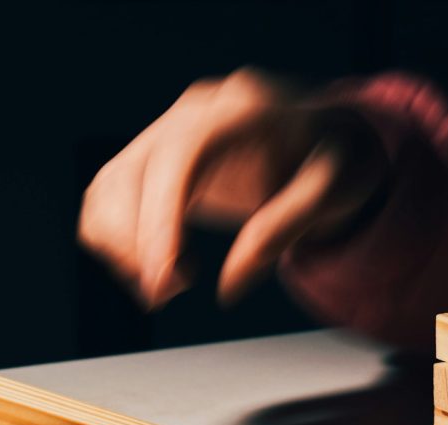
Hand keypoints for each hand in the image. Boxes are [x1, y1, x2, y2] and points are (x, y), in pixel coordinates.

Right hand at [79, 68, 386, 308]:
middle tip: (165, 295)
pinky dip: (115, 237)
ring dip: (119, 244)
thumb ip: (283, 229)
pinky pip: (110, 194)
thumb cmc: (338, 162)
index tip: (163, 274)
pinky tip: (156, 267)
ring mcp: (170, 129)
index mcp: (244, 106)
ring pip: (111, 184)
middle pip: (135, 169)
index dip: (162, 215)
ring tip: (167, 286)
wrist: (330, 141)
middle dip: (136, 242)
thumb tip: (227, 286)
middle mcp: (197, 110)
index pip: (183, 152)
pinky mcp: (156, 156)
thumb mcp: (337, 191)